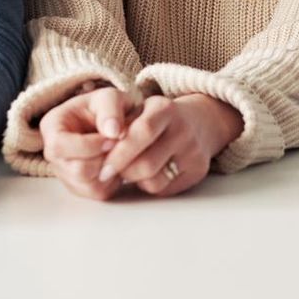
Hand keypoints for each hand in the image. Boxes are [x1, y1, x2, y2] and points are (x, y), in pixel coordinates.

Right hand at [38, 86, 135, 200]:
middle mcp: (52, 153)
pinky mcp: (80, 188)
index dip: (89, 145)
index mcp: (51, 126)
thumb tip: (113, 132)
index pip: (60, 146)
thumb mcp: (110, 97)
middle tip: (118, 146)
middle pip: (75, 171)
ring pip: (87, 184)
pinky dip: (112, 180)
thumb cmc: (107, 107)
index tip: (113, 138)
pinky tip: (115, 162)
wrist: (113, 122)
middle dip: (102, 159)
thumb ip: (111, 109)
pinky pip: (96, 192)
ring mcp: (64, 173)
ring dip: (108, 170)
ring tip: (117, 152)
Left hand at [97, 93, 240, 197]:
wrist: (198, 122)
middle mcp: (183, 129)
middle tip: (108, 173)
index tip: (102, 166)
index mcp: (165, 109)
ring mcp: (193, 152)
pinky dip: (150, 185)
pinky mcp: (199, 171)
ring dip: (135, 180)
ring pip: (153, 181)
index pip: (141, 133)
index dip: (119, 153)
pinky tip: (149, 173)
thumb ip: (121, 126)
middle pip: (146, 164)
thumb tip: (100, 150)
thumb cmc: (156, 119)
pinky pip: (165, 189)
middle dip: (122, 172)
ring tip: (130, 169)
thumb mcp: (139, 110)